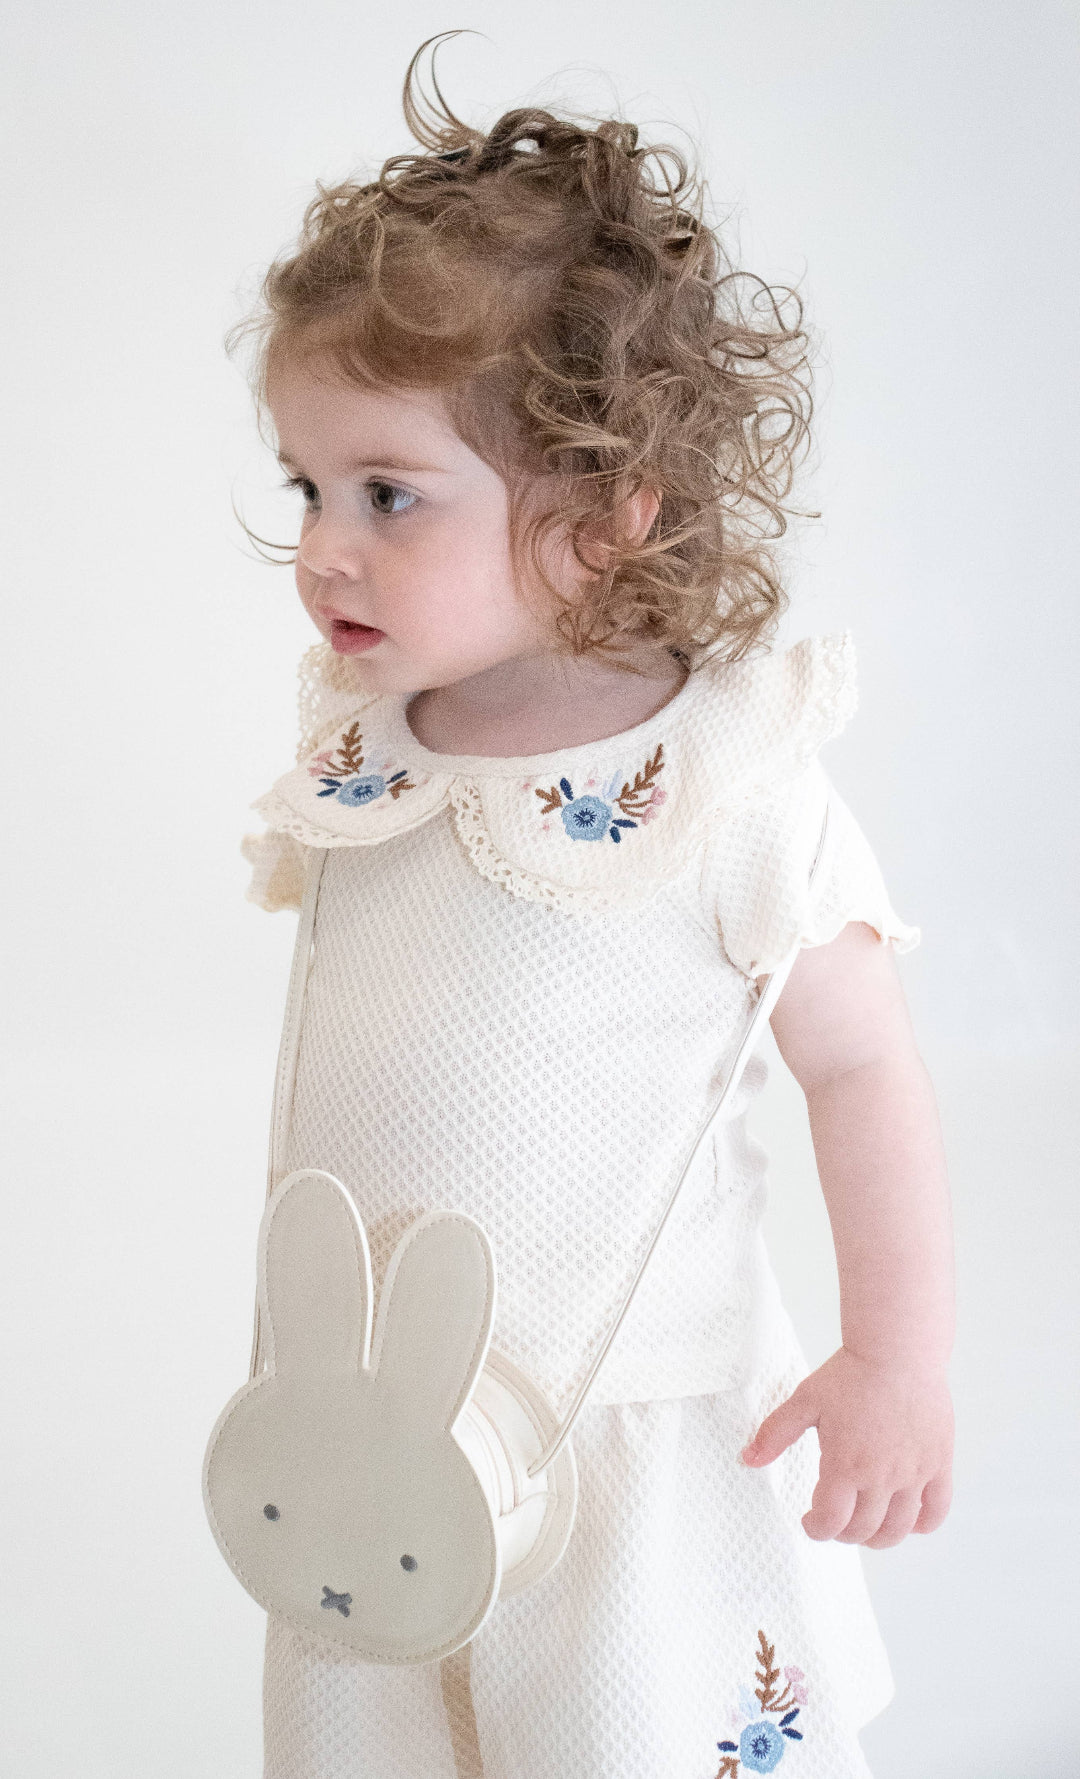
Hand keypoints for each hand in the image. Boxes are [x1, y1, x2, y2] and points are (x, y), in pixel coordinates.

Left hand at [739, 1346, 953, 1547]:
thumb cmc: (850, 1374)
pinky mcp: (938, 1463)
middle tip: (836, 1521)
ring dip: (880, 1538)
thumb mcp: (804, 1400)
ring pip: (899, 1529)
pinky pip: (937, 1510)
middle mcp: (881, 1477)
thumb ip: (775, 1433)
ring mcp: (913, 1473)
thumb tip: (747, 1460)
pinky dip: (924, 1524)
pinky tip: (910, 1520)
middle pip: (863, 1530)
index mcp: (844, 1465)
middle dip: (843, 1534)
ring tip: (868, 1526)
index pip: (830, 1522)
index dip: (816, 1529)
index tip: (810, 1521)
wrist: (897, 1350)